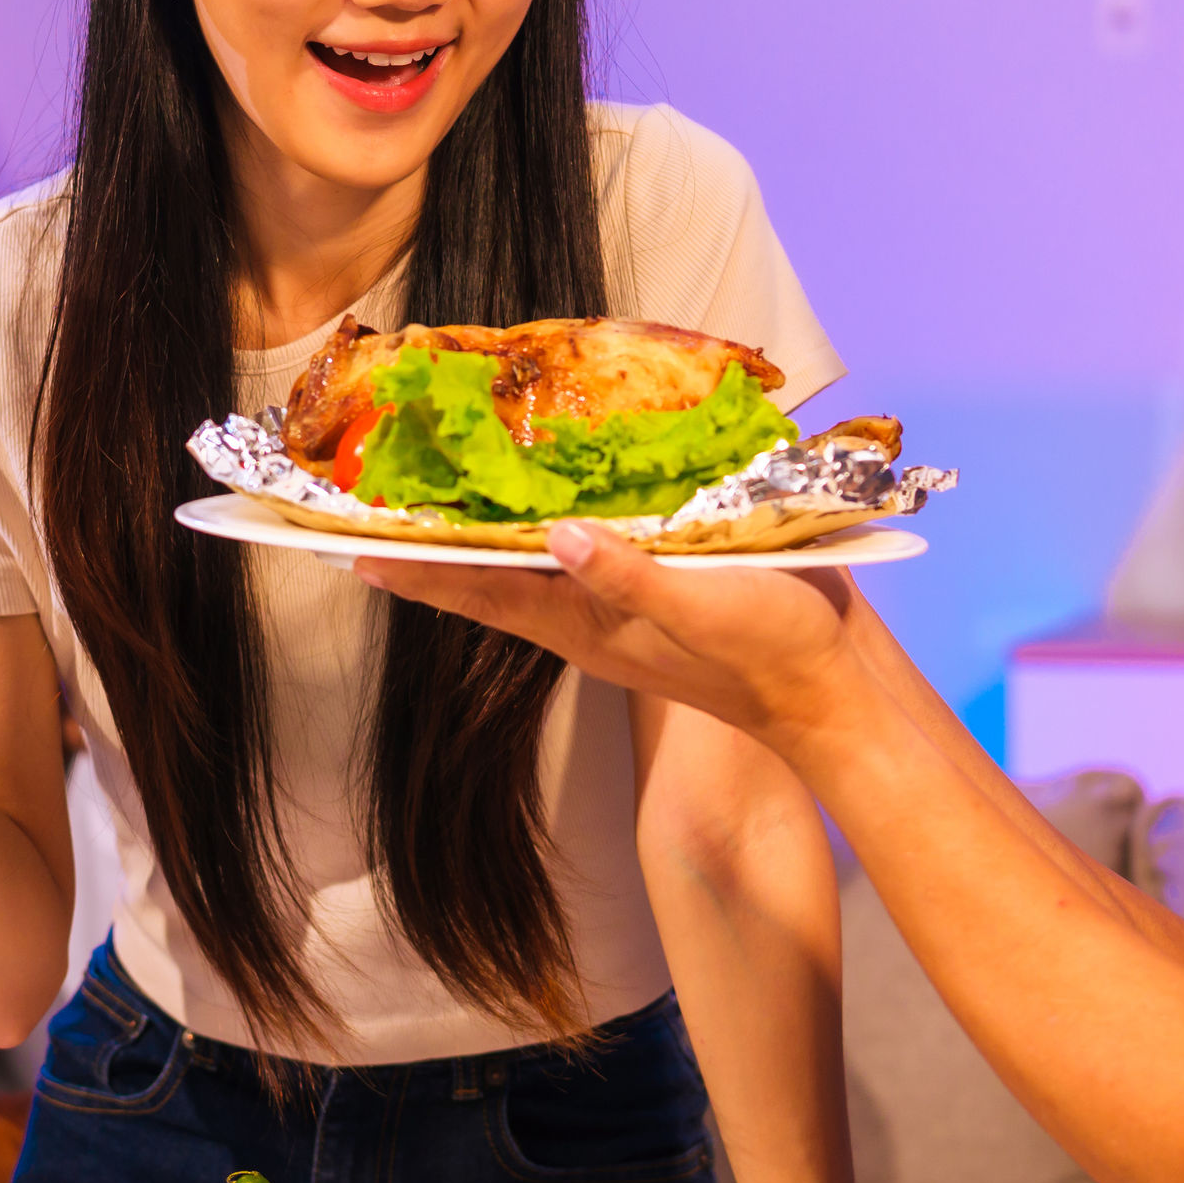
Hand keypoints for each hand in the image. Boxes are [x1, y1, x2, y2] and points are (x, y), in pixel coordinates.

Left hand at [358, 522, 882, 760]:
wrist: (833, 692)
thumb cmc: (769, 654)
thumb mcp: (700, 610)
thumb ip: (629, 576)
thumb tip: (554, 537)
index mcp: (587, 625)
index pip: (482, 591)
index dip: (417, 569)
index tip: (349, 548)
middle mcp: (589, 615)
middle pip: (490, 577)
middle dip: (432, 545)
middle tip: (376, 505)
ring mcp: (621, 602)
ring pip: (531, 564)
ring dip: (484, 529)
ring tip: (437, 491)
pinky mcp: (659, 584)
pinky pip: (582, 551)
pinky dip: (552, 522)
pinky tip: (551, 491)